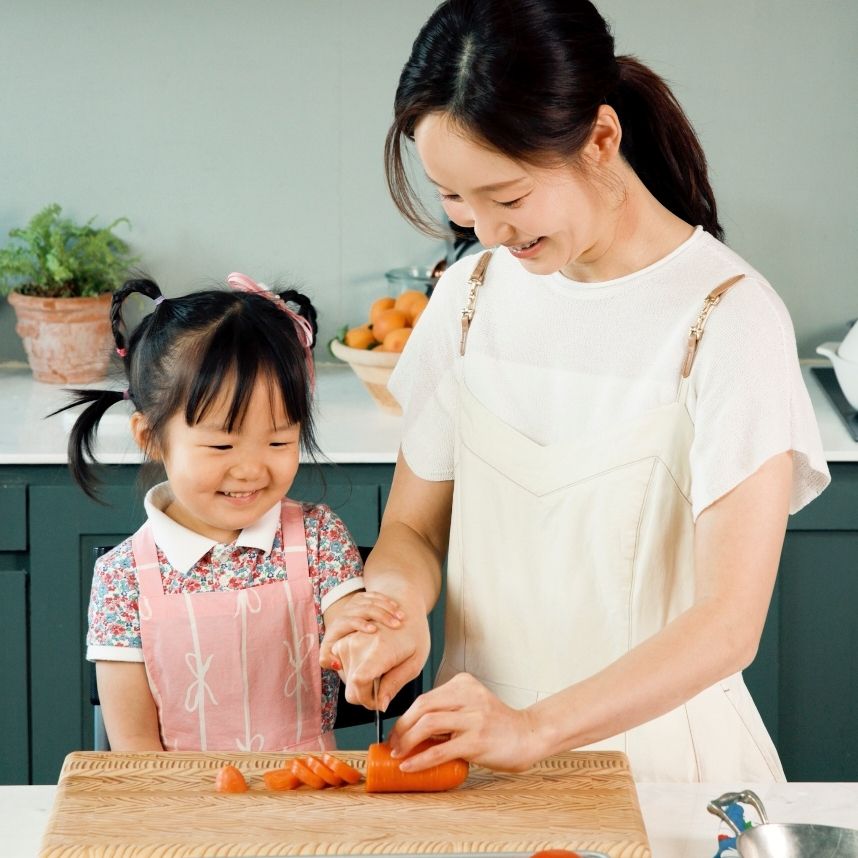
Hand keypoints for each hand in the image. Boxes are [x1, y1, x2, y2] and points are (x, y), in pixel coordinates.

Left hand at [320, 591, 404, 669]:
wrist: (339, 632)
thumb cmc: (337, 648)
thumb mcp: (328, 655)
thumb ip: (329, 661)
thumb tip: (336, 663)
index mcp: (337, 625)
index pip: (349, 621)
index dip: (360, 624)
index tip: (374, 630)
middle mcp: (346, 612)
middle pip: (364, 609)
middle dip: (381, 616)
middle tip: (396, 624)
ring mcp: (354, 604)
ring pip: (371, 601)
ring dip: (388, 608)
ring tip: (401, 617)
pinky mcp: (361, 598)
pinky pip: (374, 596)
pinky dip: (386, 601)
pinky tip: (397, 608)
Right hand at [332, 606, 430, 709]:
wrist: (404, 605)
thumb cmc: (415, 632)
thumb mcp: (415, 661)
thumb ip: (395, 684)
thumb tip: (380, 706)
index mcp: (377, 650)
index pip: (358, 684)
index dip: (368, 700)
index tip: (381, 701)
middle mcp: (357, 645)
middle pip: (352, 688)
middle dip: (367, 695)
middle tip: (385, 686)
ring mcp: (347, 642)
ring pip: (348, 681)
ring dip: (362, 684)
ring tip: (381, 672)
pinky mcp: (342, 641)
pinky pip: (345, 669)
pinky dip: (356, 673)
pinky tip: (372, 664)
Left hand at [386, 672, 543, 772]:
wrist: (528, 736)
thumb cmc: (497, 726)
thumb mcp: (472, 707)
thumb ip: (448, 711)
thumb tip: (411, 731)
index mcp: (464, 684)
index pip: (425, 698)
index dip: (404, 717)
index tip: (395, 733)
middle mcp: (469, 695)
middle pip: (422, 707)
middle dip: (401, 727)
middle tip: (392, 745)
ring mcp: (474, 717)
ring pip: (428, 724)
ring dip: (407, 741)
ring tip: (398, 755)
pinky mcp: (477, 740)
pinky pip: (440, 750)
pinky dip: (420, 759)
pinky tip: (409, 766)